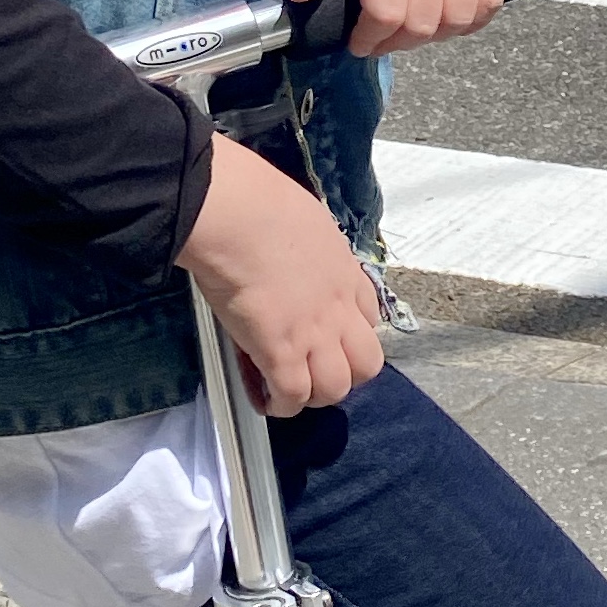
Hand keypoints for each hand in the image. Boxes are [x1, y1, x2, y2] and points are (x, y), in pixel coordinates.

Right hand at [176, 132, 382, 416]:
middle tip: (313, 371)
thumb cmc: (260, 201)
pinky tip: (265, 400)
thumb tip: (289, 241)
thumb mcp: (305, 219)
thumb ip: (308, 242)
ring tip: (288, 390)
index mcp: (346, 273)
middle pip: (367, 364)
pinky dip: (280, 405)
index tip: (326, 336)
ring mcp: (314, 334)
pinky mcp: (281, 352)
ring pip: (335, 388)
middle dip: (345, 375)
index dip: (350, 335)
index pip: (369, 318)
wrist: (236, 214)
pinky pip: (292, 396)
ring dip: (313, 395)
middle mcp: (339, 309)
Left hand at [288, 0, 507, 59]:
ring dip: (435, 35)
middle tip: (384, 38)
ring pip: (459, 16)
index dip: (372, 38)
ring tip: (414, 27)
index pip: (387, 10)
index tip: (361, 42)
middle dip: (399, 41)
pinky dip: (472, 19)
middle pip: (423, 21)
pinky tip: (447, 16)